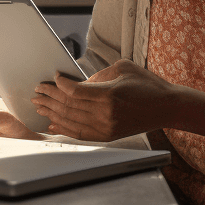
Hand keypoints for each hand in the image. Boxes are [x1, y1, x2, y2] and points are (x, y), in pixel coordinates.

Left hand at [31, 59, 178, 141]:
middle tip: (38, 91)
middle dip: (50, 98)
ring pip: (71, 121)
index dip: (60, 84)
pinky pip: (80, 133)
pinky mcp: (108, 136)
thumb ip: (98, 75)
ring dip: (53, 112)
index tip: (53, 77)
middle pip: (69, 107)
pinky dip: (64, 127)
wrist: (167, 107)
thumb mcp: (122, 69)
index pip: (74, 92)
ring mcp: (106, 128)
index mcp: (109, 95)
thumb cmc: (147, 84)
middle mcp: (106, 115)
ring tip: (40, 105)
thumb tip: (78, 82)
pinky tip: (53, 123)